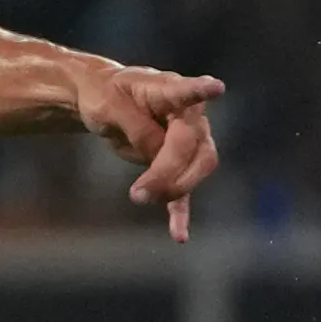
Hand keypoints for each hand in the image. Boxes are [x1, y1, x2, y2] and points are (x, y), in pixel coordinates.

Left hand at [76, 58, 224, 241]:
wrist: (105, 102)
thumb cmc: (107, 95)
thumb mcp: (108, 106)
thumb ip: (136, 127)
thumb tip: (157, 153)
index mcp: (169, 90)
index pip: (187, 91)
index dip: (201, 89)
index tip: (215, 87)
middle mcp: (189, 116)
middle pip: (195, 147)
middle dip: (170, 171)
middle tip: (138, 191)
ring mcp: (190, 141)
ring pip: (199, 169)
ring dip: (173, 188)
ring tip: (138, 197)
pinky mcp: (179, 164)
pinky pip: (185, 190)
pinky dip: (180, 212)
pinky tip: (178, 235)